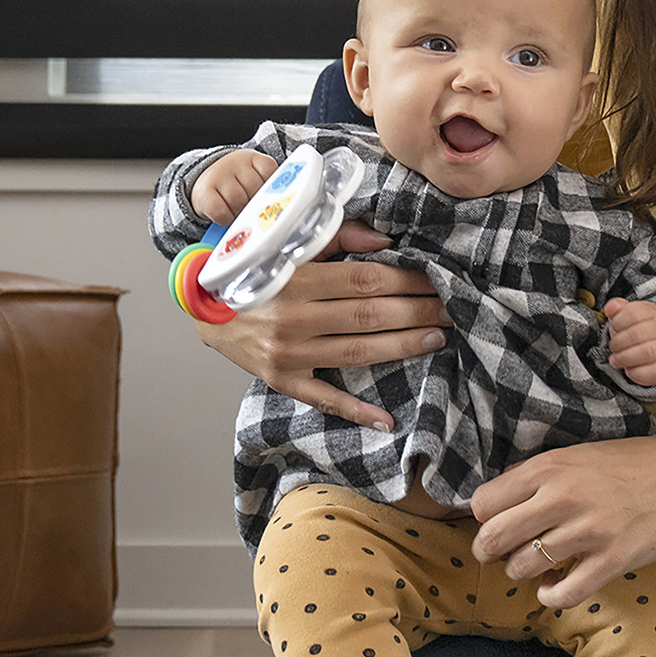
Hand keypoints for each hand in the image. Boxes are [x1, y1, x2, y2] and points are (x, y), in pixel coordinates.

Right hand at [190, 149, 278, 224]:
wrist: (208, 183)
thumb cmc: (240, 185)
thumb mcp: (257, 179)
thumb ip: (269, 187)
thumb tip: (279, 206)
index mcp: (254, 158)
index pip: (269, 172)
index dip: (267, 189)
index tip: (262, 193)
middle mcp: (235, 162)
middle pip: (255, 190)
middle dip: (255, 203)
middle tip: (249, 204)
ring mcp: (219, 175)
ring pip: (239, 202)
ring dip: (240, 212)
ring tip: (237, 208)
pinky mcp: (205, 193)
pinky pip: (221, 212)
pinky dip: (226, 219)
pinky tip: (226, 213)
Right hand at [196, 219, 452, 428]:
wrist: (204, 306)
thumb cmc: (253, 268)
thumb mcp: (287, 242)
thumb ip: (338, 236)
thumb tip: (387, 240)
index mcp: (295, 277)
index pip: (365, 279)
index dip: (407, 280)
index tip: (436, 278)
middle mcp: (292, 318)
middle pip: (369, 316)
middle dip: (417, 311)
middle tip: (451, 307)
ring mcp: (288, 354)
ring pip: (358, 353)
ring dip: (403, 347)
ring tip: (438, 337)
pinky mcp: (282, 380)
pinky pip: (325, 400)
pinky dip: (356, 412)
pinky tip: (387, 420)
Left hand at [470, 437, 655, 607]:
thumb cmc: (636, 463)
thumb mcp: (580, 453)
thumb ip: (541, 474)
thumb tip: (502, 499)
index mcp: (549, 467)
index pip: (484, 502)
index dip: (483, 517)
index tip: (494, 521)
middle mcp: (561, 498)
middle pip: (493, 537)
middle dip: (488, 550)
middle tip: (498, 553)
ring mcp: (586, 532)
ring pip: (523, 567)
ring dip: (521, 572)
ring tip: (535, 567)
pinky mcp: (610, 562)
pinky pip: (562, 595)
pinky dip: (550, 597)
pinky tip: (553, 589)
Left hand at [604, 297, 655, 386]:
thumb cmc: (639, 330)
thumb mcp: (628, 315)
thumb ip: (617, 309)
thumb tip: (610, 307)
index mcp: (652, 313)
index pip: (632, 314)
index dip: (617, 322)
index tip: (615, 328)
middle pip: (636, 334)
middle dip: (617, 343)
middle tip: (613, 347)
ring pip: (645, 353)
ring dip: (624, 358)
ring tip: (615, 360)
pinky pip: (652, 372)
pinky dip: (635, 373)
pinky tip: (628, 370)